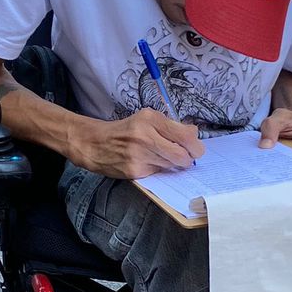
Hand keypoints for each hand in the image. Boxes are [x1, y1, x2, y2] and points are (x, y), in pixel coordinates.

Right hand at [71, 109, 204, 179]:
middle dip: (188, 159)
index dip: (195, 146)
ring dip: (173, 164)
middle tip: (185, 158)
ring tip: (163, 158)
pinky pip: (158, 173)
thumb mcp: (146, 120)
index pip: (185, 136)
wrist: (96, 143)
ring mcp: (140, 154)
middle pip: (182, 155)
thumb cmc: (125, 131)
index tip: (195, 149)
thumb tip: (194, 133)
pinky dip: (159, 169)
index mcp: (151, 118)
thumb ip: (171, 126)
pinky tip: (150, 163)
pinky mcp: (135, 170)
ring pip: (172, 165)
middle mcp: (145, 135)